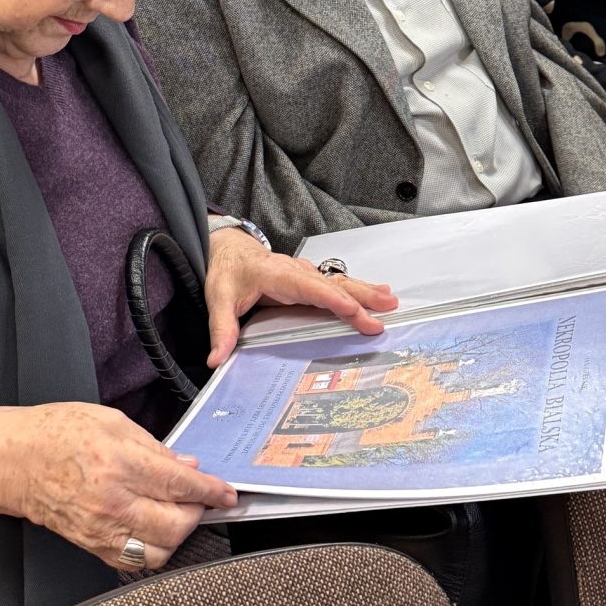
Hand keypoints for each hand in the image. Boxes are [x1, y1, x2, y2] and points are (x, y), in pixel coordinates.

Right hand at [3, 402, 236, 570]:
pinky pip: (135, 561)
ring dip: (177, 535)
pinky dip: (153, 549)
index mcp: (119, 462)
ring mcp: (102, 529)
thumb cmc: (58, 432)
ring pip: (159, 551)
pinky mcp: (93, 546)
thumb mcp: (112, 421)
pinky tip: (153, 529)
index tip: (226, 493)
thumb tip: (186, 467)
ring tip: (175, 514)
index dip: (209, 491)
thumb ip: (154, 446)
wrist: (16, 459)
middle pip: (175, 525)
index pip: (178, 485)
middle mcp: (112, 500)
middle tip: (197, 499)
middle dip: (196, 513)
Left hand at [204, 228, 398, 367]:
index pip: (311, 288)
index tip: (358, 314)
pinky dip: (356, 289)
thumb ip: (221, 328)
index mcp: (276, 275)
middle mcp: (295, 271)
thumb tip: (216, 358)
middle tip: (386, 308)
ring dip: (364, 291)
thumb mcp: (218, 298)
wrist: (226, 247)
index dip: (336, 301)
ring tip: (389, 300)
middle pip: (332, 284)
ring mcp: (303, 273)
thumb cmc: (225, 270)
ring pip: (338, 282)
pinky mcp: (306, 278)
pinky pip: (334, 284)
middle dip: (360, 296)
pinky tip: (374, 294)